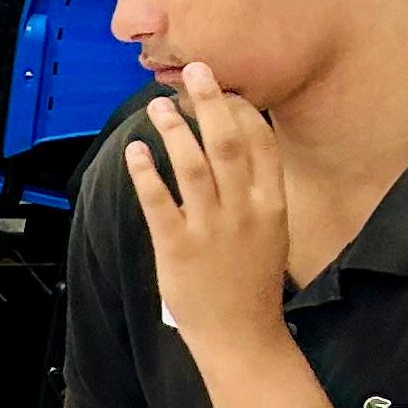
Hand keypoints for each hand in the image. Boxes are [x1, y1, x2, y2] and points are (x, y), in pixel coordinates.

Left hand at [124, 62, 290, 359]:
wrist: (242, 335)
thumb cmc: (253, 282)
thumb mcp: (273, 231)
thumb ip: (259, 191)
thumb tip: (240, 148)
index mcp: (272, 204)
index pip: (261, 143)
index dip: (240, 109)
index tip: (223, 87)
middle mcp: (244, 209)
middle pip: (226, 142)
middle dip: (209, 101)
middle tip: (193, 72)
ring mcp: (211, 227)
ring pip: (190, 164)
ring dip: (172, 129)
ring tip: (158, 105)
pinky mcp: (178, 246)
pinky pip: (158, 200)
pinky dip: (145, 172)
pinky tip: (135, 151)